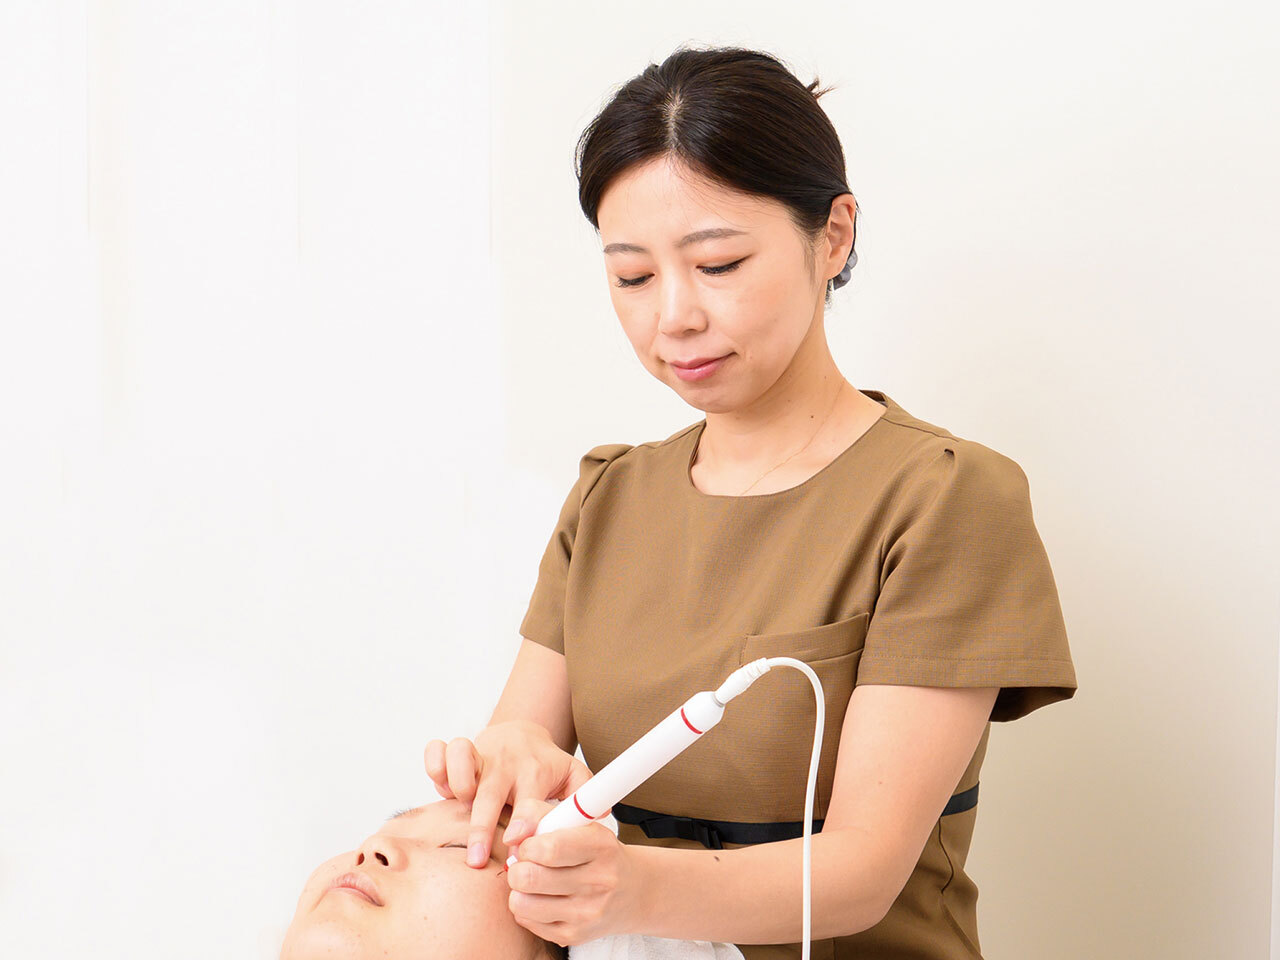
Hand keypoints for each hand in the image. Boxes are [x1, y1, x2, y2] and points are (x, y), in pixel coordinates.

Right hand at [423, 720, 591, 866]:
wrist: (522, 732)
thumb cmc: (544, 764)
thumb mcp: (572, 776)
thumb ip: (585, 797)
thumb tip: (604, 816)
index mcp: (535, 772)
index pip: (529, 799)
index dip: (523, 821)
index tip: (517, 842)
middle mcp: (506, 762)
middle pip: (490, 791)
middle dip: (481, 825)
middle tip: (475, 859)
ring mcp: (481, 754)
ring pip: (462, 757)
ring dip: (457, 783)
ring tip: (460, 805)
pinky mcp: (459, 749)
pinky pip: (438, 750)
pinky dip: (434, 764)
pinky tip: (441, 786)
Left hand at [503, 798, 649, 945]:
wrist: (633, 891)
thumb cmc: (597, 852)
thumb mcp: (577, 822)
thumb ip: (538, 815)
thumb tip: (511, 834)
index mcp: (601, 847)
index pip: (549, 848)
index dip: (527, 845)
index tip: (530, 844)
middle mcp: (598, 882)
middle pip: (530, 877)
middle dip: (518, 867)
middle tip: (525, 863)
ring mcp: (586, 913)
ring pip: (522, 903)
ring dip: (518, 889)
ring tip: (531, 881)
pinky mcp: (574, 935)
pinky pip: (526, 921)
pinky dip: (525, 907)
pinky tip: (541, 897)